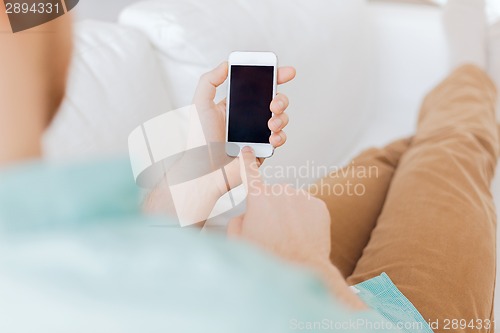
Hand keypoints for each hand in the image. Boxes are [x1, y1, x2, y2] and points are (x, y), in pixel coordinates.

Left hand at [193, 62, 295, 155]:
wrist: (205, 170)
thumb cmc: (199, 140)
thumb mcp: (200, 104)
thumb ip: (210, 80)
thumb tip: (226, 64)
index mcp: (237, 105)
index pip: (259, 87)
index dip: (275, 77)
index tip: (287, 72)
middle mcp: (249, 118)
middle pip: (275, 101)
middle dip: (281, 99)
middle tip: (274, 103)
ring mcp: (258, 134)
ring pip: (281, 119)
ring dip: (281, 117)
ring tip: (270, 124)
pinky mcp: (263, 150)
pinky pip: (280, 140)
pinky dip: (280, 136)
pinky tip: (271, 136)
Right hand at [228, 147, 366, 309]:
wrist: (301, 269)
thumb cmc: (269, 256)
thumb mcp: (239, 240)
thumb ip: (237, 220)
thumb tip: (246, 214)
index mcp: (259, 198)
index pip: (249, 173)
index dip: (247, 161)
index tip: (247, 150)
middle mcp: (281, 191)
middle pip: (273, 196)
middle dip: (271, 209)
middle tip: (273, 233)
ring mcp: (302, 197)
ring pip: (292, 202)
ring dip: (289, 214)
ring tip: (289, 237)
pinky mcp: (319, 206)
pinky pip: (308, 208)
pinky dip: (305, 219)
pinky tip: (302, 235)